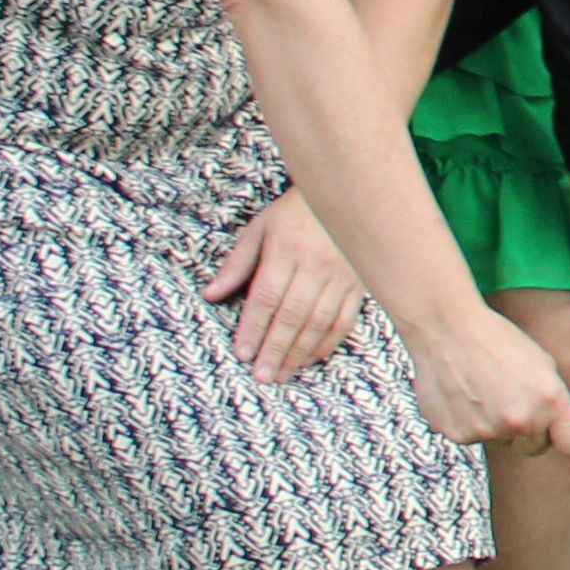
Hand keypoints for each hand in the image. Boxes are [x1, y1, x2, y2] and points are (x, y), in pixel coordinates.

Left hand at [203, 194, 359, 385]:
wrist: (348, 194)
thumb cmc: (294, 212)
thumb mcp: (260, 229)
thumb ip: (237, 263)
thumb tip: (210, 294)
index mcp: (286, 249)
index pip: (266, 296)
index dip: (254, 327)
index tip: (243, 353)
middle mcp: (316, 265)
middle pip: (293, 314)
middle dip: (276, 348)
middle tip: (263, 376)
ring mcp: (342, 276)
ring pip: (319, 321)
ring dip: (300, 351)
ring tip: (283, 374)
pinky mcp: (359, 283)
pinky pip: (345, 318)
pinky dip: (330, 341)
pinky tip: (313, 358)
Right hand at [408, 304, 569, 457]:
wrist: (446, 329)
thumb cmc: (497, 341)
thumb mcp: (542, 364)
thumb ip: (556, 401)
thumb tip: (562, 427)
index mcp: (549, 400)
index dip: (566, 435)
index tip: (561, 429)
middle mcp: (520, 422)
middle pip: (534, 447)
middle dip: (528, 430)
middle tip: (513, 399)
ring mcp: (486, 432)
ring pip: (500, 441)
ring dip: (495, 424)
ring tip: (482, 389)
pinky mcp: (456, 435)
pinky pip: (471, 436)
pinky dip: (469, 421)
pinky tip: (462, 394)